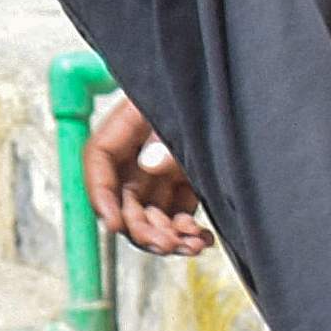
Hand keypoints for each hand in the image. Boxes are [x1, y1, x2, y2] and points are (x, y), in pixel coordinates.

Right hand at [84, 90, 214, 256]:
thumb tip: (152, 165)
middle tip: (163, 243)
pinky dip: (188, 233)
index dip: (101, 196)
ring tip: (191, 244)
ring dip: (167, 237)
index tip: (114, 223)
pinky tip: (202, 239)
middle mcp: (140, 153)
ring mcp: (163, 171)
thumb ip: (165, 137)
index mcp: (127, 125)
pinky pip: (179, 216)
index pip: (99, 160)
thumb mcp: (181, 107)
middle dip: (142, 228)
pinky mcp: (187, 184)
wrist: (231, 87)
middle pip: (125, 199)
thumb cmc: (203, 85)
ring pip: (152, 215)